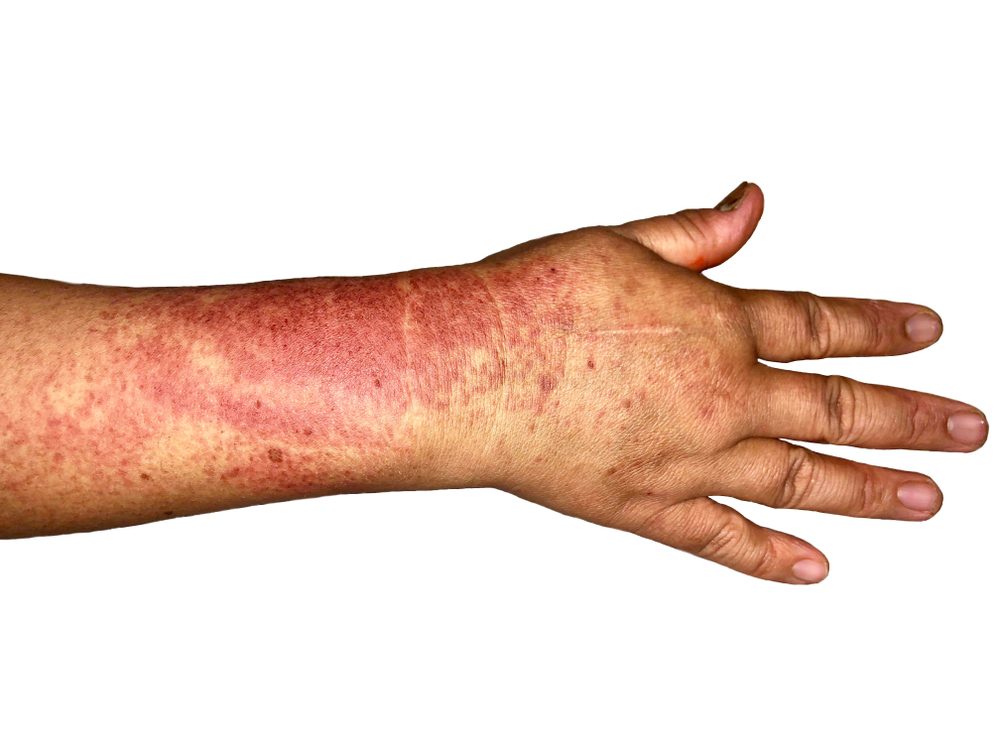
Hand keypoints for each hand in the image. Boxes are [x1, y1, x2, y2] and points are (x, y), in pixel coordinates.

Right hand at [469, 182, 987, 583]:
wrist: (468, 370)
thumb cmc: (531, 305)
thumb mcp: (622, 243)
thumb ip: (698, 234)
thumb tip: (752, 206)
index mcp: (716, 324)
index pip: (823, 324)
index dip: (882, 327)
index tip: (925, 332)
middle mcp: (719, 397)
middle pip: (838, 410)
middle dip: (911, 419)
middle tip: (963, 430)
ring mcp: (689, 460)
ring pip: (801, 480)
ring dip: (870, 491)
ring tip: (924, 500)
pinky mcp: (645, 505)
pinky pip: (722, 538)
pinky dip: (770, 557)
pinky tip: (812, 568)